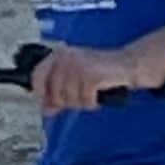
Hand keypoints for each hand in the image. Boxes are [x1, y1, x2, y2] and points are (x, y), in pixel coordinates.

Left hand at [28, 44, 142, 113]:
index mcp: (58, 55)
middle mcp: (65, 58)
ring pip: (69, 99)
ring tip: (91, 95)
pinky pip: (85, 100)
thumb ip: (58, 93)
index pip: (37, 76)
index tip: (48, 104)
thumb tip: (45, 109)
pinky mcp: (91, 75)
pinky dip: (93, 103)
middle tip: (80, 98)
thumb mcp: (75, 80)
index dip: (40, 93)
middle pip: (54, 93)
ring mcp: (78, 66)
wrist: (127, 65)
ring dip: (82, 103)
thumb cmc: (101, 72)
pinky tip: (98, 96)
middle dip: (67, 102)